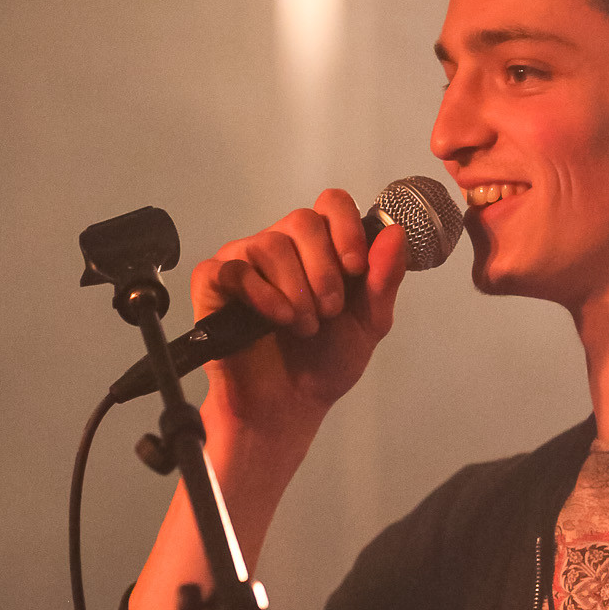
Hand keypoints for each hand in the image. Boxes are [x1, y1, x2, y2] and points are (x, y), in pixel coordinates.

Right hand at [191, 187, 407, 457]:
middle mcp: (281, 246)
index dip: (346, 229)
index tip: (355, 268)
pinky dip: (261, 294)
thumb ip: (383, 280)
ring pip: (270, 245)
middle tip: (329, 311)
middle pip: (302, 220)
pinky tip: (276, 319)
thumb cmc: (324, 362)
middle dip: (324, 270)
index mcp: (320, 248)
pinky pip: (234, 268)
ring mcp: (245, 261)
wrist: (289, 405)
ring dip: (296, 291)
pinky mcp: (214, 283)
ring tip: (304, 326)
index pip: (331, 204)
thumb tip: (394, 233)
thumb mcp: (369, 324)